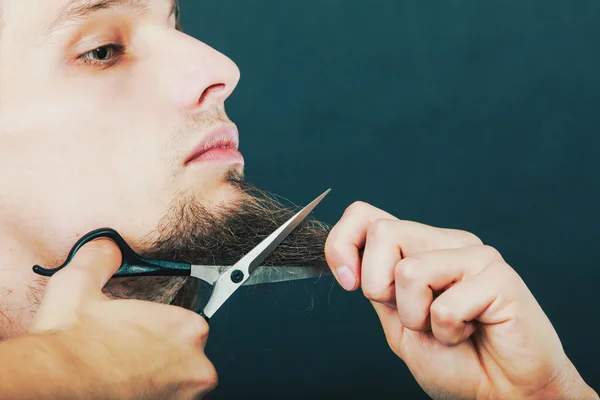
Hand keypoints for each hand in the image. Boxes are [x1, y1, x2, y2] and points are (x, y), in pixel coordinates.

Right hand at [30, 238, 216, 399]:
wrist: (52, 384)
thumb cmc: (72, 344)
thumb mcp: (82, 283)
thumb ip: (102, 259)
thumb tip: (106, 248)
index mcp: (186, 327)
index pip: (187, 325)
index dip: (160, 329)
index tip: (141, 334)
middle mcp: (196, 365)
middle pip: (187, 356)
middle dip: (163, 355)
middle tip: (130, 354)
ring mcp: (184, 396)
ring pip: (178, 383)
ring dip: (157, 378)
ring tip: (124, 372)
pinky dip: (150, 396)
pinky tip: (125, 389)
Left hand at [325, 202, 597, 399]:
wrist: (501, 393)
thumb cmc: (455, 359)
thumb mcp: (397, 320)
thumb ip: (377, 284)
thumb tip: (347, 258)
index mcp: (419, 248)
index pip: (366, 216)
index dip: (342, 243)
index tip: (348, 281)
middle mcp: (445, 242)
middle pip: (383, 233)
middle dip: (380, 287)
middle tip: (414, 317)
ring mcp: (474, 255)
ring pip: (409, 270)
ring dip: (417, 317)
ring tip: (447, 329)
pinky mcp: (499, 276)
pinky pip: (446, 305)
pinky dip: (448, 333)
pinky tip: (471, 332)